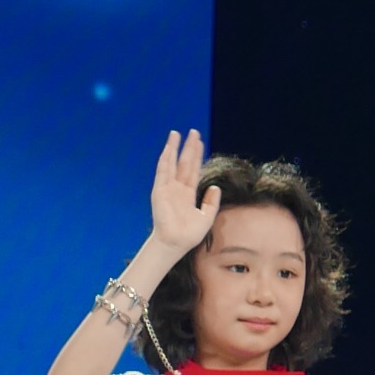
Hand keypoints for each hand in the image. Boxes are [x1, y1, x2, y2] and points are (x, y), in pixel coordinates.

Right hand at [149, 129, 220, 249]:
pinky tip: (168, 148)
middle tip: (193, 131)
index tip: (200, 142)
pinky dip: (165, 159)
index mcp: (188, 194)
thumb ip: (211, 202)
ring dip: (174, 148)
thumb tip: (215, 187)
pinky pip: (162, 171)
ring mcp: (167, 188)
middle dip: (188, 147)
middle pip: (184, 163)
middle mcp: (177, 188)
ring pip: (171, 163)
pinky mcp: (159, 190)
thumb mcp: (207, 217)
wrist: (176, 243)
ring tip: (177, 133)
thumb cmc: (190, 234)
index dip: (197, 156)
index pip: (193, 170)